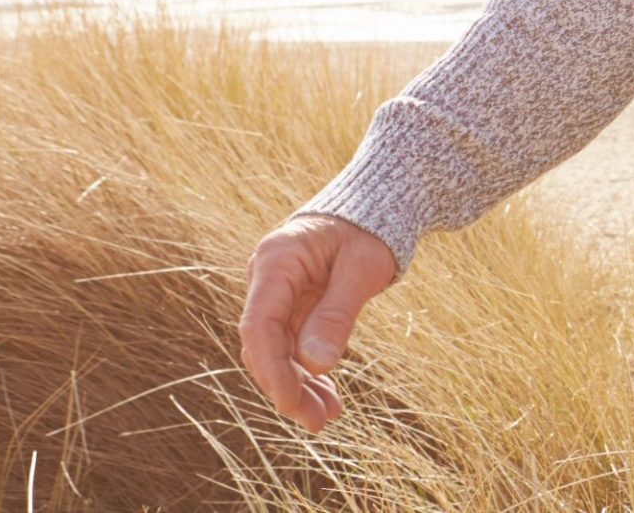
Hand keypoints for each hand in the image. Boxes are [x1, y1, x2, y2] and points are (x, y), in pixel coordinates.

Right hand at [237, 213, 399, 432]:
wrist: (374, 210)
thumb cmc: (370, 231)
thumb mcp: (363, 268)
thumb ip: (338, 313)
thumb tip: (316, 365)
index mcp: (276, 260)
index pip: (259, 325)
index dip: (272, 370)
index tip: (292, 404)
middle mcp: (266, 279)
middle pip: (264, 345)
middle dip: (288, 387)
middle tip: (319, 422)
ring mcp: (276, 295)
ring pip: (277, 352)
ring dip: (299, 386)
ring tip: (329, 417)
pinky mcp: (290, 307)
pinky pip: (292, 347)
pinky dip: (308, 373)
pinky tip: (328, 398)